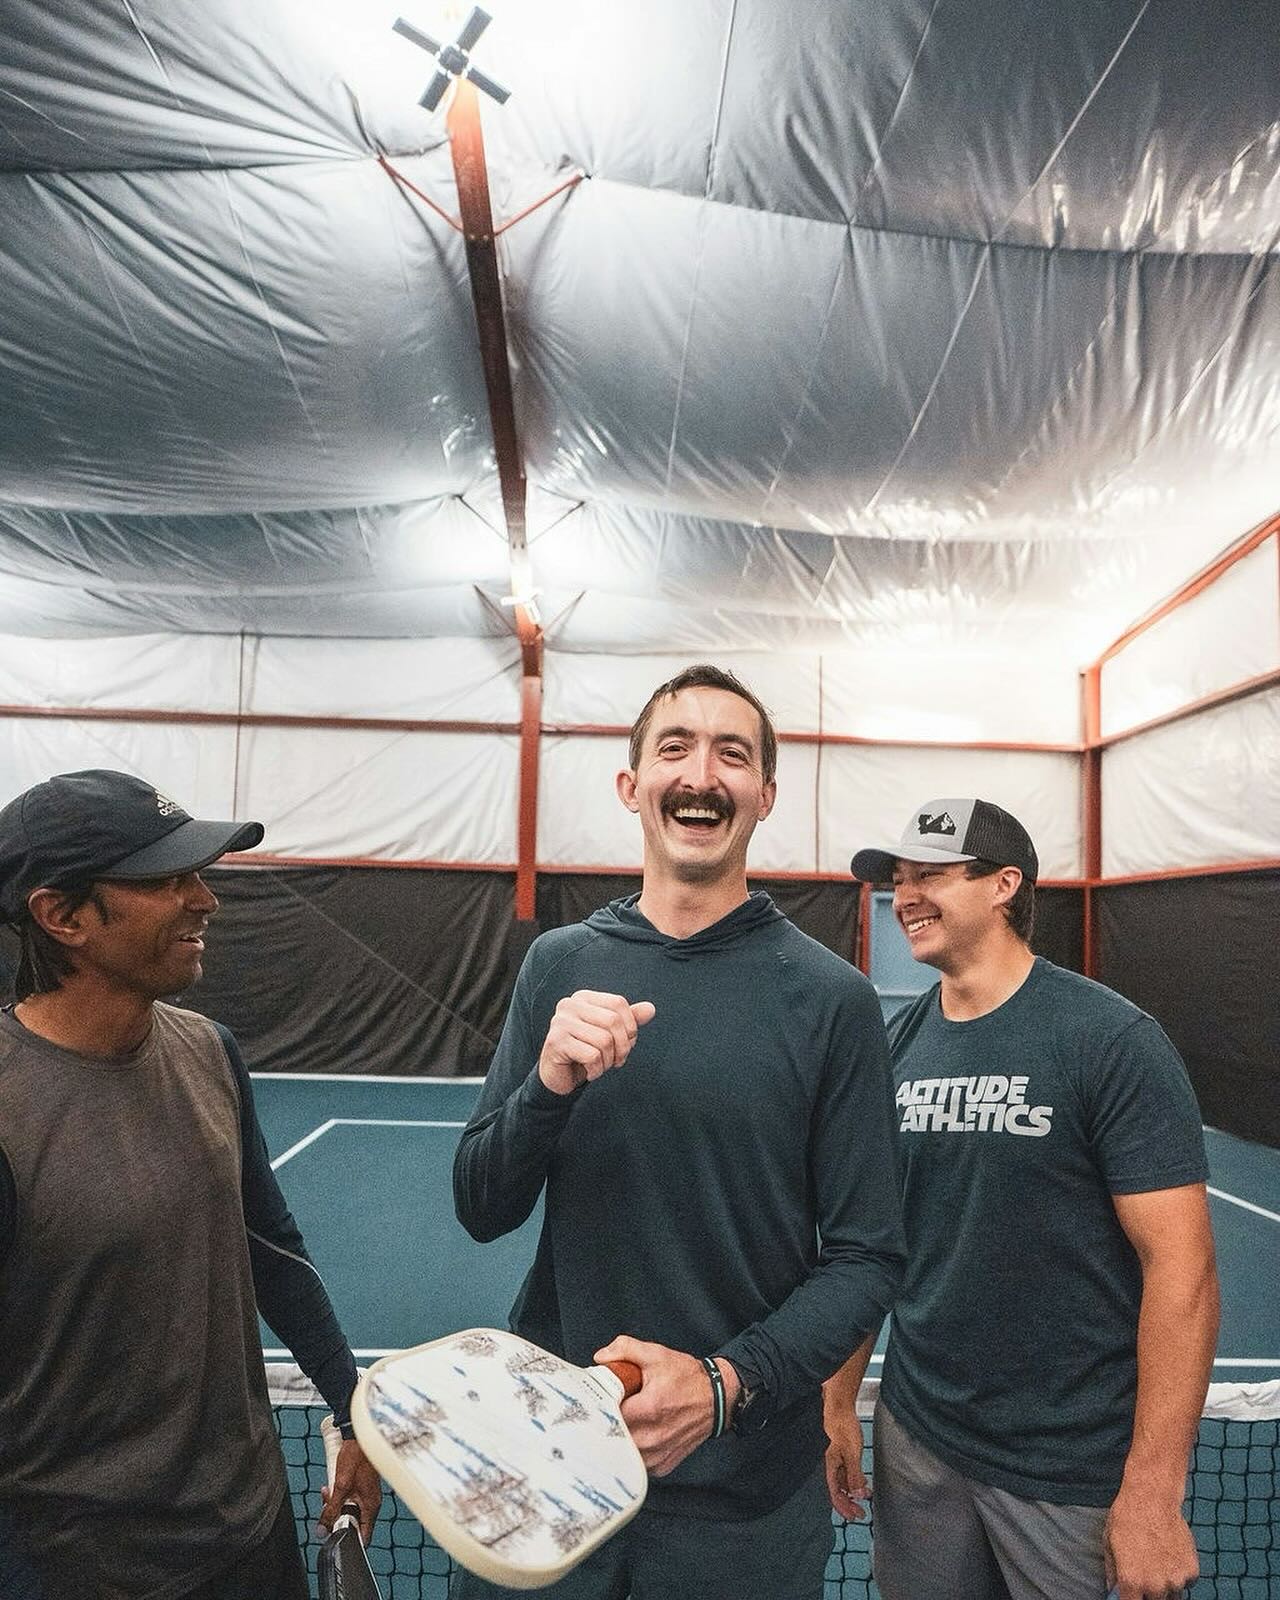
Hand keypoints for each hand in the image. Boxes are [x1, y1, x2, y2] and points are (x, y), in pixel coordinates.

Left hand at [320, 1437, 381, 1545]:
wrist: (358, 1437)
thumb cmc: (356, 1456)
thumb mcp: (340, 1486)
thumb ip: (331, 1510)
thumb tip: (322, 1530)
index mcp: (370, 1506)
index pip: (363, 1536)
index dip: (348, 1540)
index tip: (334, 1537)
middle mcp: (370, 1503)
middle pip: (352, 1523)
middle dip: (336, 1519)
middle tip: (326, 1511)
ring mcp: (366, 1496)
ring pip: (348, 1511)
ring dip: (335, 1506)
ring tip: (327, 1494)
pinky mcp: (361, 1489)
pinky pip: (349, 1500)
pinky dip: (338, 1497)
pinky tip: (331, 1487)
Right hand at [538, 991, 655, 1095]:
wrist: (559, 1075)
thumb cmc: (586, 1051)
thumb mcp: (611, 1034)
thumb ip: (629, 1020)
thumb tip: (651, 1009)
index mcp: (583, 998)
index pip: (618, 1003)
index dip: (630, 1026)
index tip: (628, 1044)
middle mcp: (569, 1005)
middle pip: (612, 1021)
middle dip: (622, 1047)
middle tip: (617, 1061)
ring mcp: (560, 1022)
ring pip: (604, 1041)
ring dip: (608, 1061)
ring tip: (600, 1066)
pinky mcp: (556, 1042)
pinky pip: (592, 1056)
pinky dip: (597, 1070)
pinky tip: (590, 1072)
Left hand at [593, 1335, 736, 1476]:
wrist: (715, 1399)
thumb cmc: (688, 1379)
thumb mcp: (656, 1354)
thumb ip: (626, 1349)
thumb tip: (601, 1358)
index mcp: (649, 1408)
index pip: (608, 1413)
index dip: (601, 1404)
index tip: (601, 1397)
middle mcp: (653, 1437)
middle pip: (613, 1435)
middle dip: (608, 1421)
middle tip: (612, 1408)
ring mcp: (658, 1455)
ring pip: (623, 1452)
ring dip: (620, 1437)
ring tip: (627, 1420)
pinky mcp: (662, 1466)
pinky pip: (636, 1462)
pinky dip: (633, 1450)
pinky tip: (638, 1433)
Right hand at [823, 1403, 868, 1520]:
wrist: (840, 1407)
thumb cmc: (843, 1427)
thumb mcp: (851, 1452)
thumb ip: (854, 1474)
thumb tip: (859, 1494)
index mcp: (831, 1466)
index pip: (835, 1493)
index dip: (843, 1507)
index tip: (854, 1516)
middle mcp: (832, 1465)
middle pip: (838, 1490)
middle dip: (848, 1504)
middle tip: (861, 1514)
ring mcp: (836, 1460)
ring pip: (843, 1482)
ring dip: (852, 1493)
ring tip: (864, 1499)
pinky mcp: (842, 1453)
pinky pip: (846, 1473)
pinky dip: (853, 1481)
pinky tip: (862, 1483)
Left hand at [1104, 1486, 1198, 1598]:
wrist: (1152, 1497)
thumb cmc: (1126, 1518)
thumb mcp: (1109, 1544)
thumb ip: (1112, 1574)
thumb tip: (1114, 1591)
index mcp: (1132, 1582)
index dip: (1130, 1599)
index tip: (1132, 1593)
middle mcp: (1156, 1587)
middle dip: (1148, 1594)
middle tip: (1145, 1574)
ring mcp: (1176, 1581)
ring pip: (1172, 1596)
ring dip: (1166, 1586)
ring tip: (1157, 1561)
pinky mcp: (1192, 1572)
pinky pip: (1186, 1582)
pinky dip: (1180, 1574)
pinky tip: (1170, 1554)